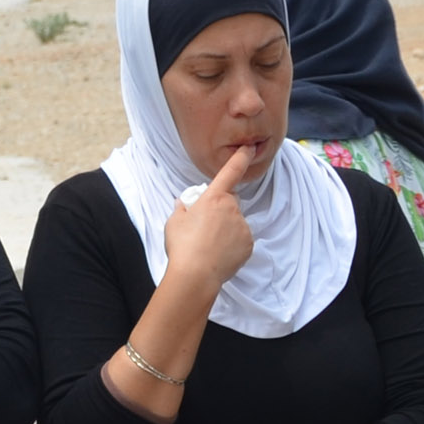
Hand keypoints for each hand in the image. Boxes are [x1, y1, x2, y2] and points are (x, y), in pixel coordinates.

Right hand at [160, 144, 259, 291]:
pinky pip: (242, 240)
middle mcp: (232, 208)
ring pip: (236, 224)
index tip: (249, 148)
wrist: (195, 275)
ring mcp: (242, 226)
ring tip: (210, 246)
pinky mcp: (249, 244)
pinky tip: (220, 254)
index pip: (230, 172)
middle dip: (220, 212)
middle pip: (229, 204)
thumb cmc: (182, 246)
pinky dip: (233, 246)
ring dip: (226, 230)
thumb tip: (182, 203)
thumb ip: (181, 209)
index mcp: (213, 198)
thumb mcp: (174, 222)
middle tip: (204, 230)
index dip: (240, 158)